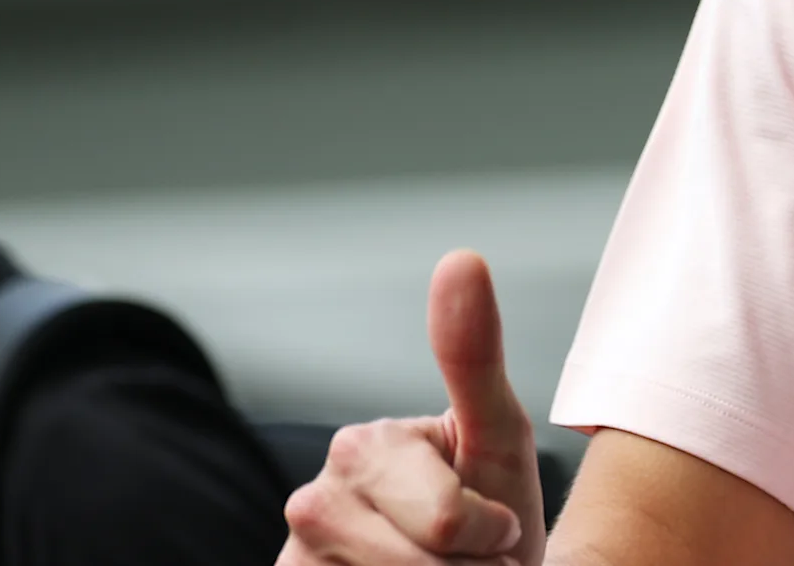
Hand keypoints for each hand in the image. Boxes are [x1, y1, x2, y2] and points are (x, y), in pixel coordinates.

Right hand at [281, 251, 550, 564]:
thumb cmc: (487, 511)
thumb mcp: (495, 434)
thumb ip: (473, 354)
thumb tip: (461, 258)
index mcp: (359, 448)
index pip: (450, 522)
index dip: (492, 534)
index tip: (490, 521)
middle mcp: (312, 502)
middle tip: (468, 556)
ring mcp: (297, 559)